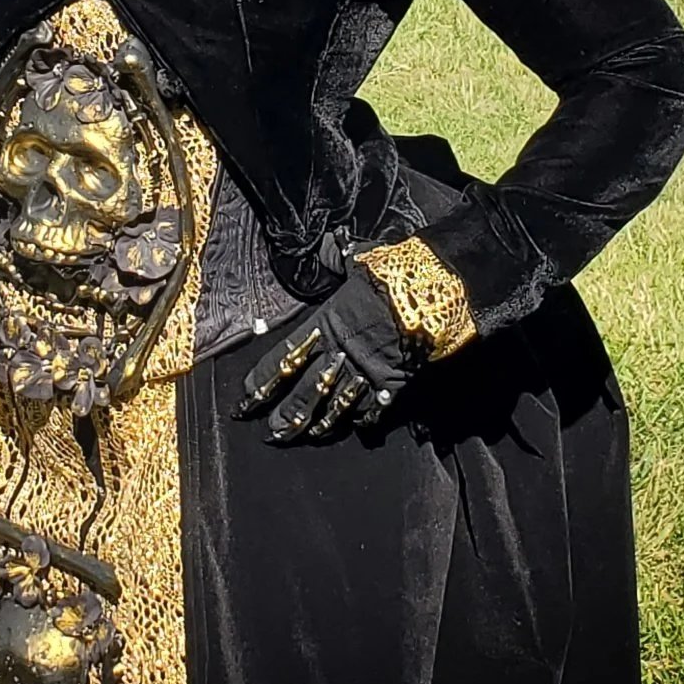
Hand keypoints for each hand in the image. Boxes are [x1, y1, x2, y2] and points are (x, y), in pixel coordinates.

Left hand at [237, 261, 419, 444]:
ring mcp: (367, 371)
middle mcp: (341, 353)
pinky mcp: (395, 382)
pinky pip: (374, 407)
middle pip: (304, 391)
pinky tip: (356, 428)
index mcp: (325, 324)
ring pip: (335, 406)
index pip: (284, 357)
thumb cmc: (392, 273)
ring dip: (318, 424)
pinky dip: (364, 419)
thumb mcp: (357, 259)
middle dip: (286, 413)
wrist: (437, 290)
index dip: (262, 381)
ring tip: (303, 438)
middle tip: (270, 434)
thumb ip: (335, 257)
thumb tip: (328, 244)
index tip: (246, 398)